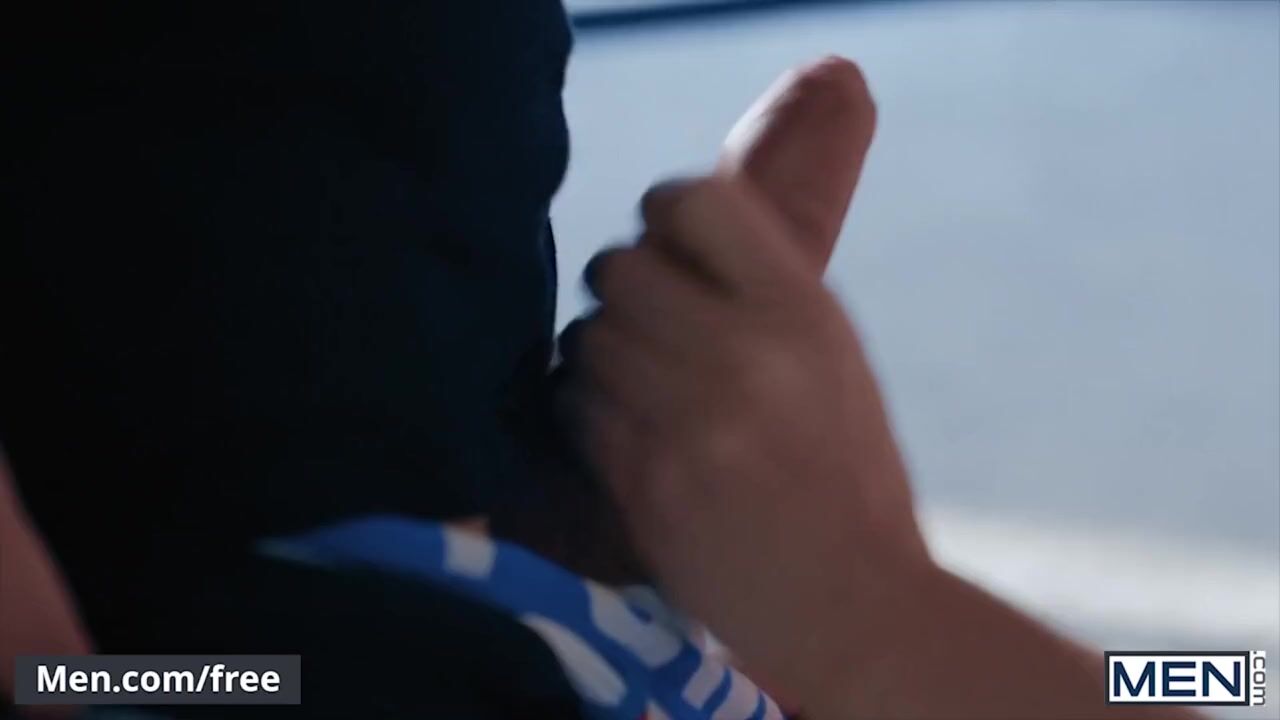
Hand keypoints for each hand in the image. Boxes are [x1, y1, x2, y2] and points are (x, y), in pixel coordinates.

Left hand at [510, 56, 877, 582]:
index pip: (694, 200)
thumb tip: (680, 216)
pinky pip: (573, 400)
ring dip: (600, 351)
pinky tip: (623, 429)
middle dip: (624, 289)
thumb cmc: (848, 472)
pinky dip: (587, 405)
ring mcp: (683, 414)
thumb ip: (763, 284)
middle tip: (647, 324)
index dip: (665, 213)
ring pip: (585, 334)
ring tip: (638, 384)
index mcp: (800, 310)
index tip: (667, 244)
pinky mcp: (637, 474)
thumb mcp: (833, 355)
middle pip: (619, 265)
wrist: (849, 600)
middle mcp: (739, 348)